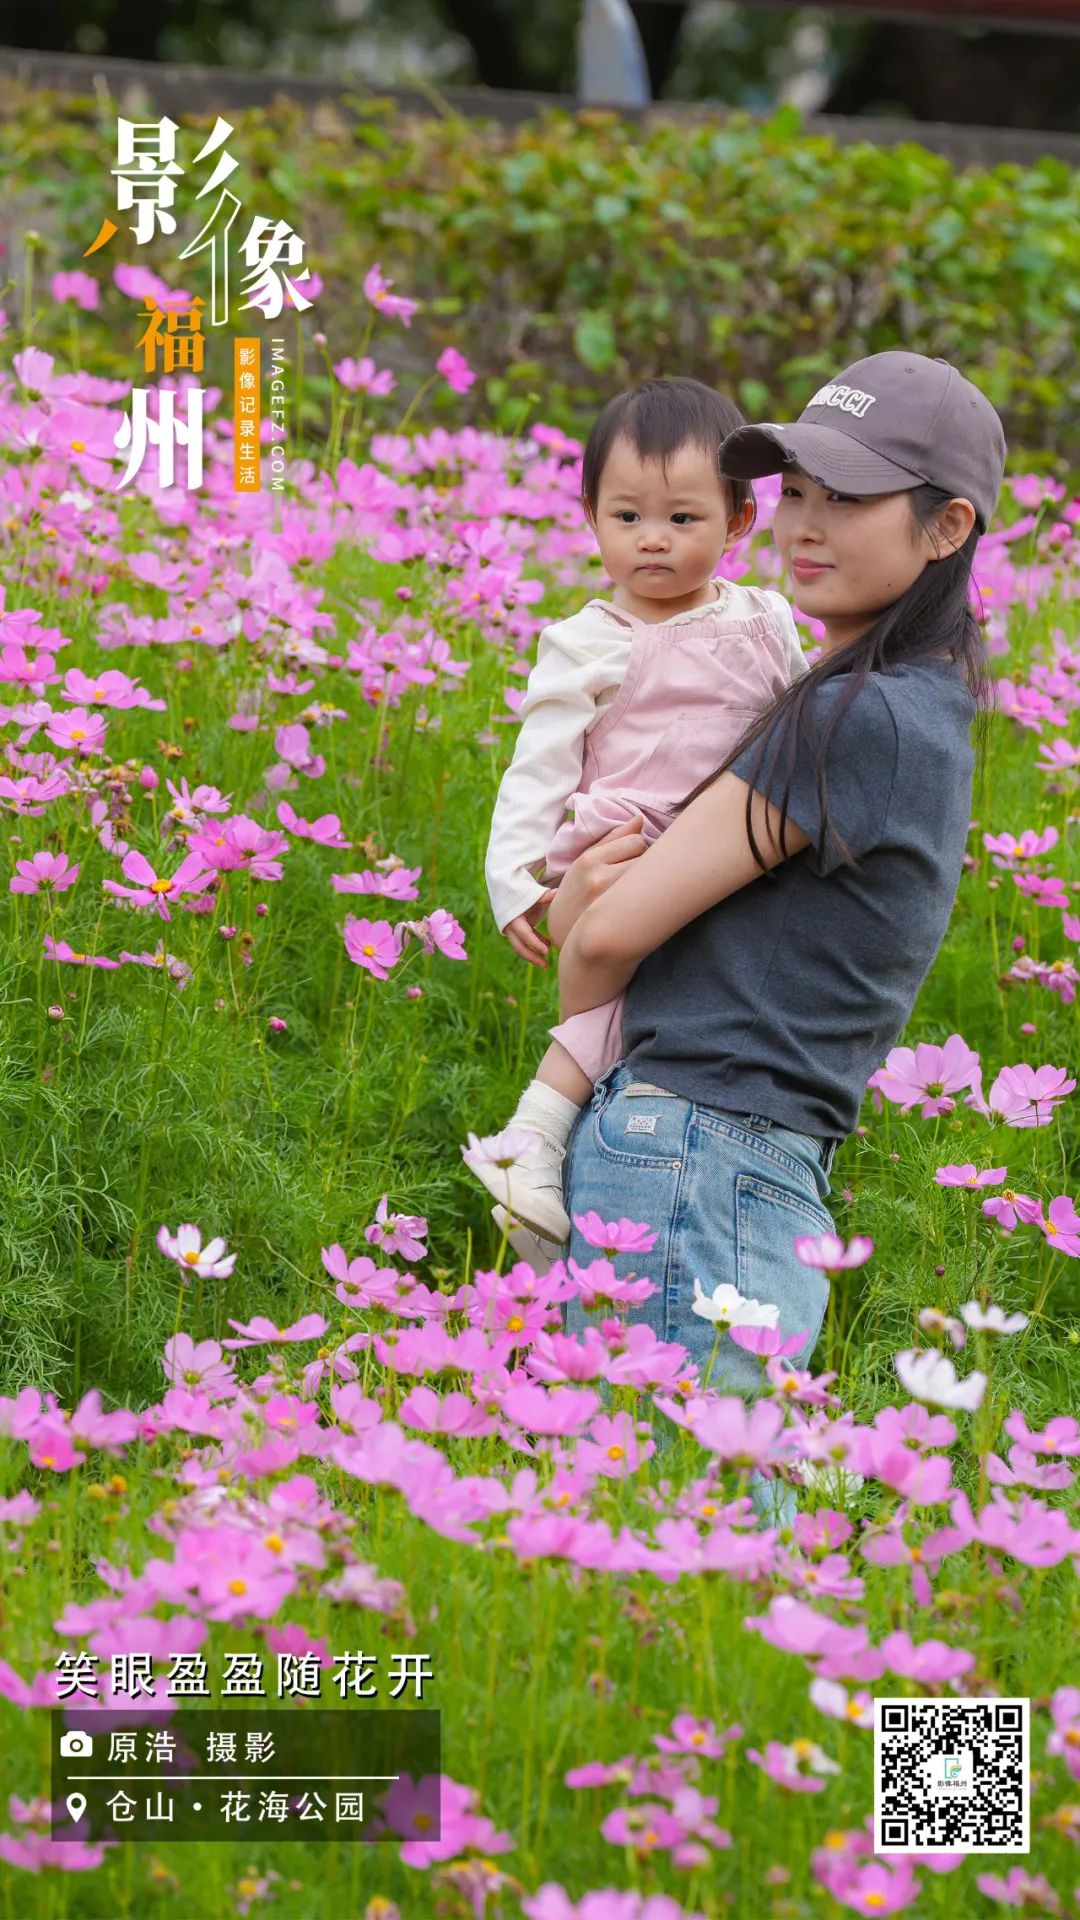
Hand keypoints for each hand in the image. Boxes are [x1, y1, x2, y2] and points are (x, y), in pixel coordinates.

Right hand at [502, 890, 556, 965]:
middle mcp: (510, 927)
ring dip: (533, 954)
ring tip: (547, 962)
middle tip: (546, 965)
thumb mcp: (531, 894)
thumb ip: (543, 896)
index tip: (547, 951)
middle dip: (532, 958)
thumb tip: (557, 892)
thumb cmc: (521, 891)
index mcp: (513, 919)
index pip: (525, 935)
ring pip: (521, 947)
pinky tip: (546, 945)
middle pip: (520, 947)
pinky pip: (524, 942)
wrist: (505, 889)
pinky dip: (534, 944)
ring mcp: (511, 930)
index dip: (535, 944)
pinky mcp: (515, 931)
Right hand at [547, 816, 647, 950]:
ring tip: (638, 887)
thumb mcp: (585, 861)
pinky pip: (648, 899)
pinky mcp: (620, 919)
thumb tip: (640, 819)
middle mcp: (600, 878)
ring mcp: (611, 900)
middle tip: (635, 874)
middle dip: (645, 863)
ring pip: (649, 878)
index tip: (632, 858)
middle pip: (646, 859)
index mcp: (589, 860)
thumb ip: (613, 839)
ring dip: (649, 879)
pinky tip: (641, 902)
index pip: (635, 841)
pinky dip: (649, 897)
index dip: (638, 848)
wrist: (563, 932)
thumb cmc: (576, 891)